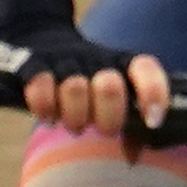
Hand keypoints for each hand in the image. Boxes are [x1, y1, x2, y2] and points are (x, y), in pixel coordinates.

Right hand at [0, 0, 170, 138]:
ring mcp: (63, 59)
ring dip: (75, 117)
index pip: (145, 68)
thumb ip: (123, 114)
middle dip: (109, 118)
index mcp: (119, 62)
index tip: (153, 121)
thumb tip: (134, 152)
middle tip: (103, 129)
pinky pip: (39, 87)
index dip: (154, 93)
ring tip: (74, 124)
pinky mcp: (33, 63)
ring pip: (74, 89)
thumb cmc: (80, 78)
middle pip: (109, 86)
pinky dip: (44, 107)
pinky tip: (48, 115)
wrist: (35, 34)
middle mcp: (94, 59)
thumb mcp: (106, 88)